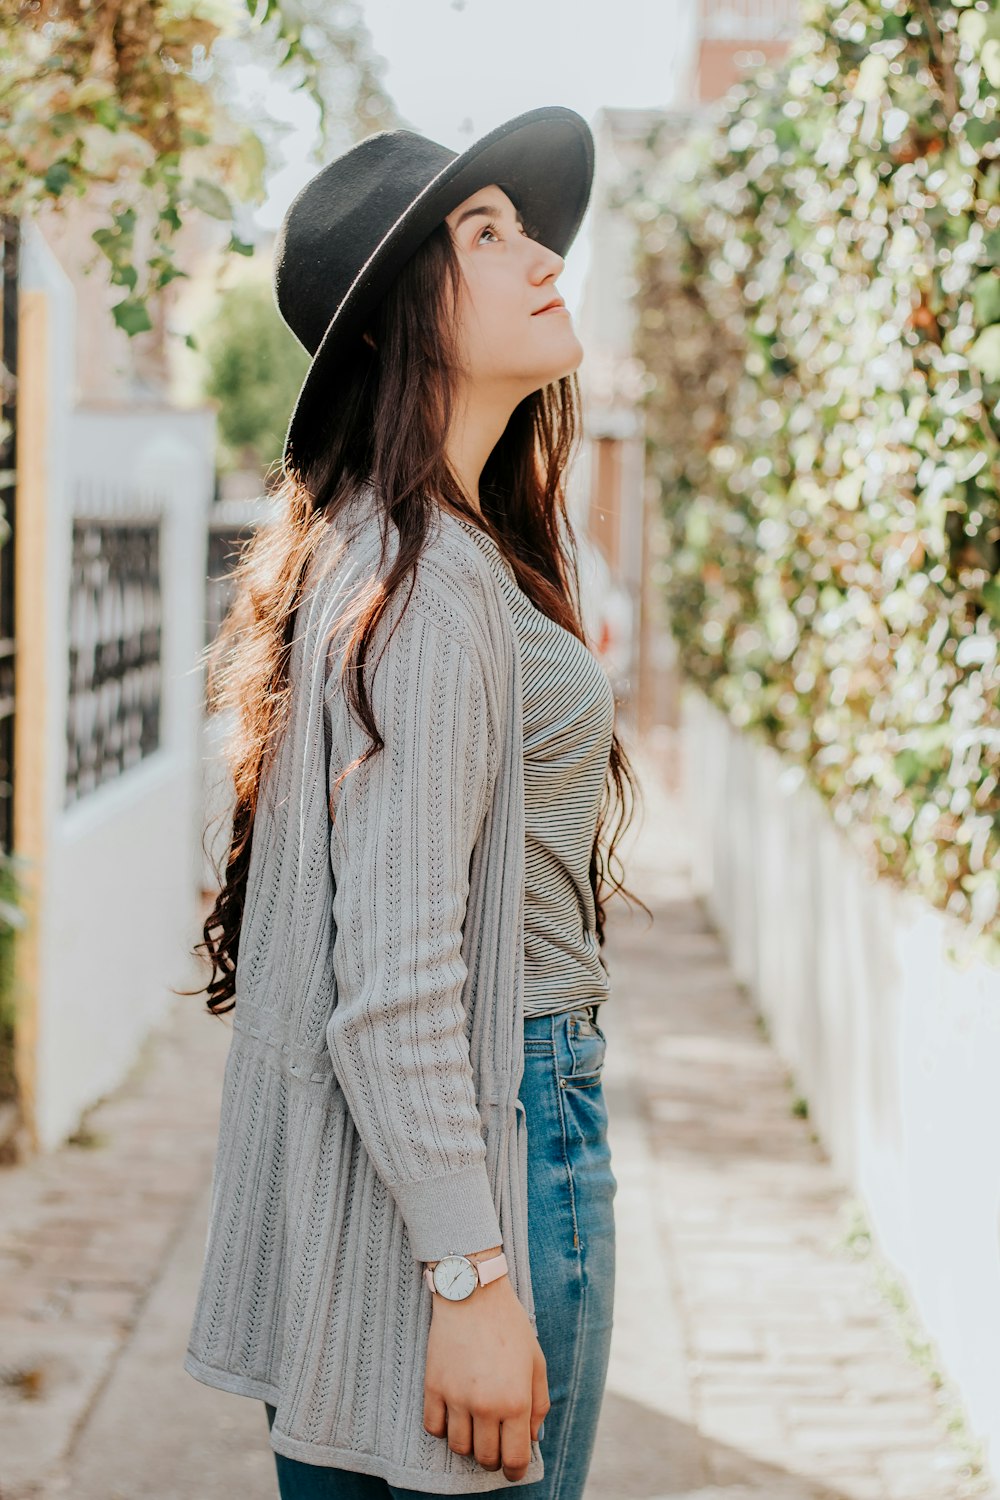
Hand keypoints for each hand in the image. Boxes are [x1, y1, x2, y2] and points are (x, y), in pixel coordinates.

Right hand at [423, 1273, 549, 1481]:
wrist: (473, 1294)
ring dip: (469, 1444)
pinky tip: (454, 1415)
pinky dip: (444, 1428)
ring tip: (475, 1428)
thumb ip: (538, 1404)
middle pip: (486, 1457)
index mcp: (515, 1401)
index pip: (513, 1459)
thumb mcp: (536, 1362)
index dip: (514, 1471)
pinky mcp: (433, 1387)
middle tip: (496, 1443)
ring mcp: (456, 1398)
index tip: (513, 1470)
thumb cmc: (510, 1325)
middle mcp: (485, 1406)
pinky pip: (434, 1428)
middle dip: (493, 1458)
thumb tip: (529, 1439)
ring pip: (459, 1447)